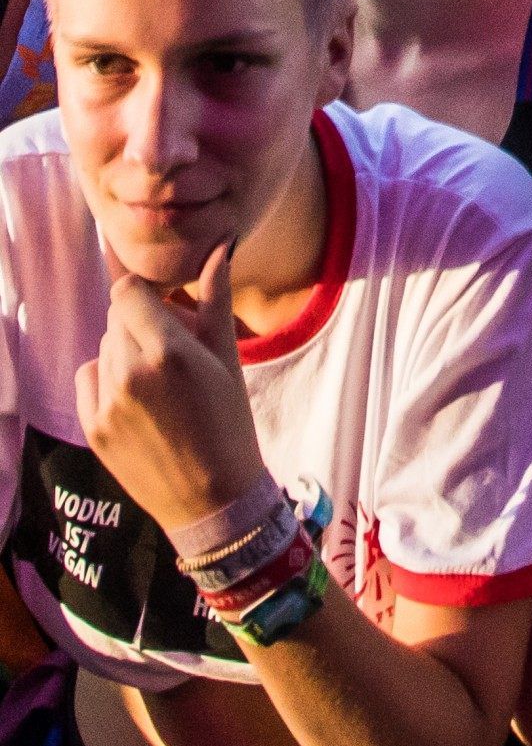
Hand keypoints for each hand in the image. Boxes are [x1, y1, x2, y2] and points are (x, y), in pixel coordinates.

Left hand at [75, 247, 265, 542]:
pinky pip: (89, 377)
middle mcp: (130, 374)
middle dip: (142, 323)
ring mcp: (106, 404)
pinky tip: (136, 398)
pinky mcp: (92, 428)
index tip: (164, 306)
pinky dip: (107, 379)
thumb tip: (220, 244)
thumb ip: (215, 297)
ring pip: (105, 346)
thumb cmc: (229, 424)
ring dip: (126, 350)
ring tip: (158, 380)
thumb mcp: (228, 359)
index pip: (127, 290)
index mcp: (167, 351)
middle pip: (117, 318)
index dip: (144, 293)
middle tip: (171, 347)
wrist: (212, 501)